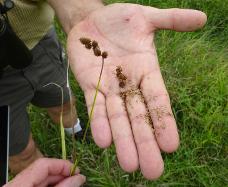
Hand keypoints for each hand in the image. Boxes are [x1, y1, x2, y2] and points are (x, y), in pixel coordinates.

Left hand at [4, 158, 85, 186]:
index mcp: (18, 185)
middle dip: (62, 174)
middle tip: (77, 179)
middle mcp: (16, 184)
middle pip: (42, 172)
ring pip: (40, 180)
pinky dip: (50, 186)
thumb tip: (80, 177)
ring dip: (58, 181)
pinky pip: (37, 185)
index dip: (62, 165)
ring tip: (71, 184)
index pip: (43, 165)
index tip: (76, 170)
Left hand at [67, 3, 206, 178]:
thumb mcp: (146, 18)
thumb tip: (202, 19)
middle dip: (145, 143)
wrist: (90, 20)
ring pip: (117, 118)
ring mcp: (108, 87)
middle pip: (139, 117)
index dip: (164, 121)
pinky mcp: (89, 85)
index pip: (158, 100)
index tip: (172, 146)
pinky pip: (95, 107)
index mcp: (146, 71)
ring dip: (123, 141)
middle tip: (152, 171)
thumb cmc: (119, 20)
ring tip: (129, 165)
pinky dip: (99, 124)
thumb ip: (171, 20)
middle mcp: (129, 84)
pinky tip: (104, 142)